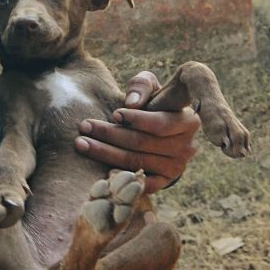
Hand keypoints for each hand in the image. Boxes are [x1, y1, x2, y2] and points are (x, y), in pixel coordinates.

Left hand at [74, 71, 200, 192]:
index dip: (136, 119)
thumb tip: (131, 103)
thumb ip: (142, 86)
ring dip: (105, 153)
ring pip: (135, 161)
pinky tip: (99, 170)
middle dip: (109, 134)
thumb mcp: (151, 87)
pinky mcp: (164, 182)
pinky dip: (119, 177)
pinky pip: (139, 183)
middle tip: (85, 126)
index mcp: (188, 121)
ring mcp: (176, 167)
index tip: (114, 114)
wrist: (162, 134)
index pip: (160, 123)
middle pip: (141, 142)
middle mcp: (187, 147)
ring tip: (82, 143)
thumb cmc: (154, 103)